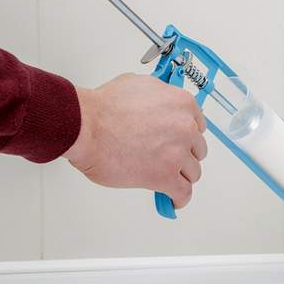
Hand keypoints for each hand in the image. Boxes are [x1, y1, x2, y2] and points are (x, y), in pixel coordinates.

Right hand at [63, 73, 207, 208]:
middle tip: (168, 157)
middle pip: (196, 149)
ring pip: (192, 172)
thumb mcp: (138, 84)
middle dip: (184, 154)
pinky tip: (173, 198)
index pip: (197, 125)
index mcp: (181, 104)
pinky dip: (179, 198)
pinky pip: (183, 193)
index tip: (180, 141)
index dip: (186, 134)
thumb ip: (158, 96)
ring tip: (167, 177)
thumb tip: (159, 106)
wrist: (86, 126)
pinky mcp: (165, 176)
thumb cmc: (103, 107)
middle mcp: (184, 128)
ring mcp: (177, 153)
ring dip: (180, 175)